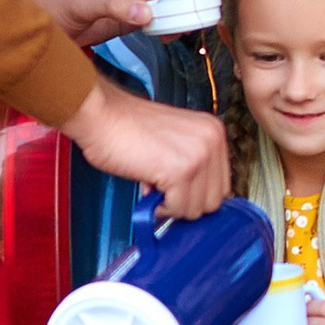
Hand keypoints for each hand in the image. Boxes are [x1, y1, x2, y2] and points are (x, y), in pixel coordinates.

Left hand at [28, 0, 216, 48]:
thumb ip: (116, 7)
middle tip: (210, 14)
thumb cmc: (59, 5)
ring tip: (193, 26)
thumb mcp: (87, 4)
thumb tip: (147, 14)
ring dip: (187, 11)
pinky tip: (169, 36)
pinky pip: (164, 15)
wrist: (44, 24)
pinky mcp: (135, 13)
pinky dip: (172, 25)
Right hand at [64, 76, 231, 216]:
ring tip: (152, 184)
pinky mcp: (180, 171)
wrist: (102, 115)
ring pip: (196, 209)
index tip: (176, 191)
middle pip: (214, 201)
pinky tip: (147, 187)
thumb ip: (193, 164)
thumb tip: (196, 197)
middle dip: (185, 202)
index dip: (196, 195)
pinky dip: (159, 207)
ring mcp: (199, 156)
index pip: (222, 185)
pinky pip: (177, 208)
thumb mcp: (176, 140)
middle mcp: (212, 141)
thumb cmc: (128, 127)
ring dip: (171, 205)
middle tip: (161, 189)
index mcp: (214, 132)